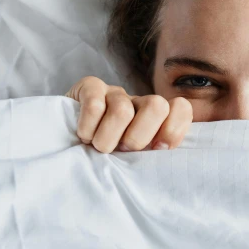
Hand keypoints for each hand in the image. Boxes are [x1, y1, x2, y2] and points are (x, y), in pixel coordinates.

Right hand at [65, 76, 192, 152]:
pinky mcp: (90, 87)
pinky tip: (84, 136)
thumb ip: (152, 157)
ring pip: (122, 111)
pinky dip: (89, 128)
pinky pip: (95, 105)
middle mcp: (138, 102)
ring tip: (99, 148)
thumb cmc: (108, 158)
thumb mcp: (134, 161)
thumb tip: (164, 158)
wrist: (67, 145)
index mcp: (156, 120)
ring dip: (108, 139)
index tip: (157, 149)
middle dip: (138, 137)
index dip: (173, 129)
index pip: (181, 108)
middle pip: (156, 106)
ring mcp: (115, 93)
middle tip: (122, 151)